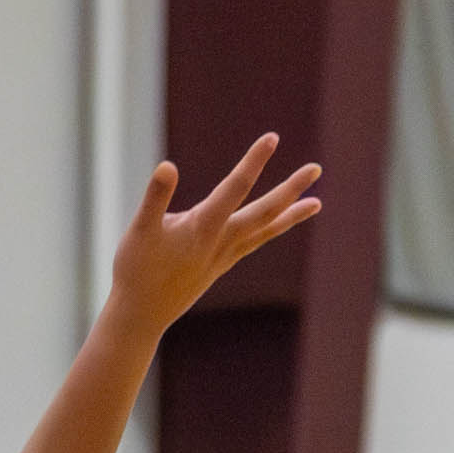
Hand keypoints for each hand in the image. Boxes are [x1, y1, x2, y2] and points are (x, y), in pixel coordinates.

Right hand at [103, 135, 322, 335]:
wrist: (141, 315)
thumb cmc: (136, 271)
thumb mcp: (139, 230)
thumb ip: (155, 197)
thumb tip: (167, 166)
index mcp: (204, 228)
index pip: (235, 187)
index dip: (254, 161)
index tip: (272, 138)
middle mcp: (222, 242)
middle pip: (266, 211)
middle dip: (291, 189)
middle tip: (316, 169)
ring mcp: (225, 256)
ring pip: (266, 230)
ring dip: (292, 214)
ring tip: (317, 202)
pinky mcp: (220, 265)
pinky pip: (254, 242)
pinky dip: (272, 230)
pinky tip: (279, 222)